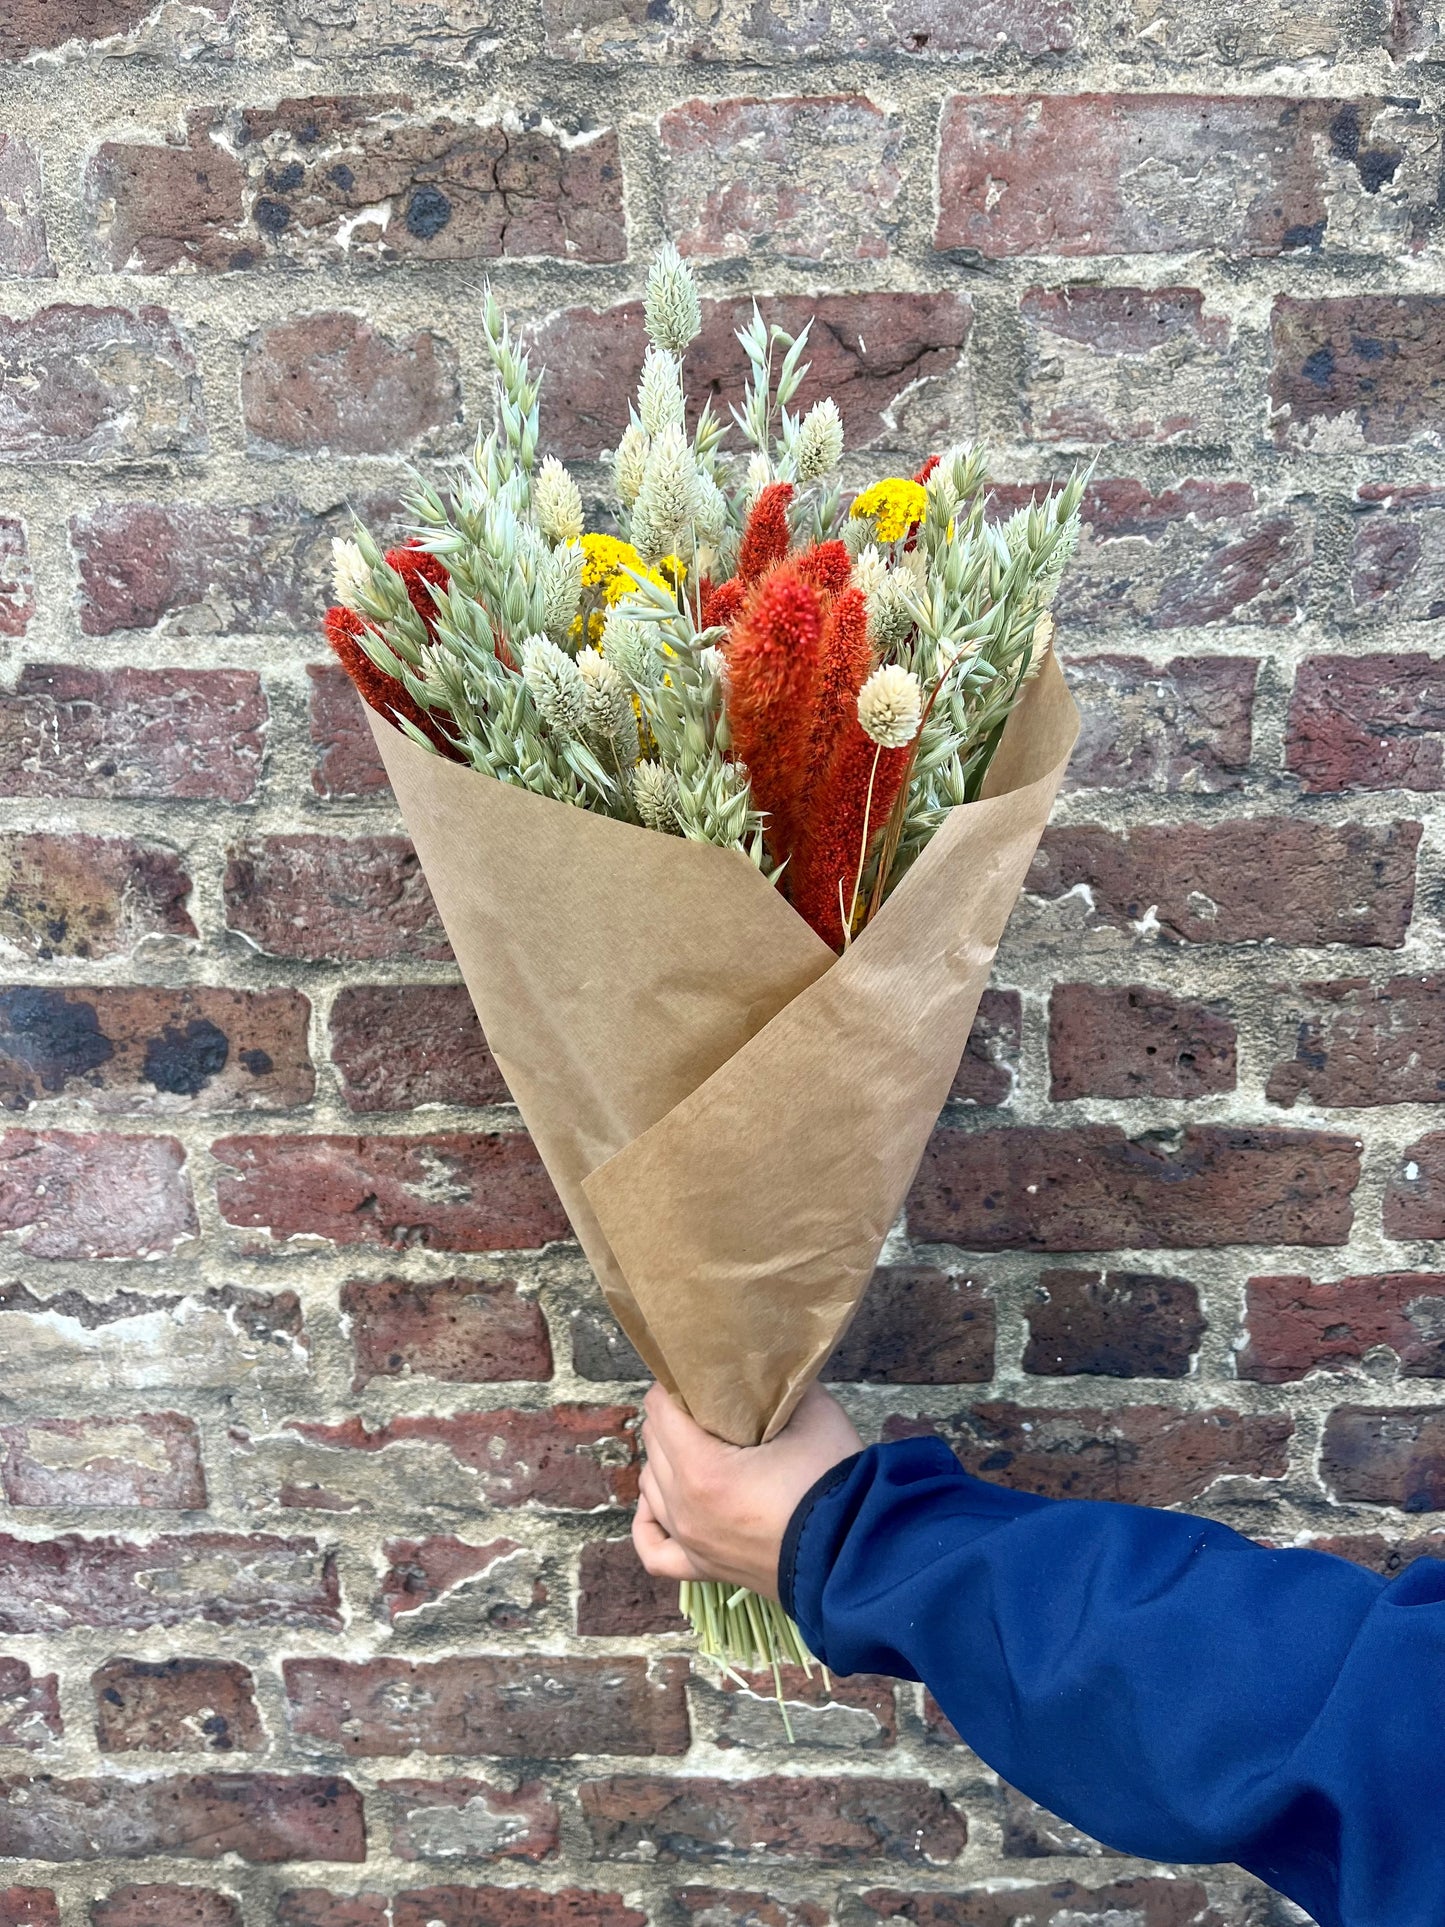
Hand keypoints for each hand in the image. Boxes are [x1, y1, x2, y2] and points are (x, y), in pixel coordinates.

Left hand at [633, 1381, 861, 1600]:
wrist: (857, 1554)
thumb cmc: (834, 1482)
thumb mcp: (814, 1414)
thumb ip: (782, 1385)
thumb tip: (767, 1368)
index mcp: (703, 1469)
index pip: (661, 1410)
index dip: (676, 1386)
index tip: (699, 1377)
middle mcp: (684, 1507)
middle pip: (654, 1443)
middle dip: (673, 1417)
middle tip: (707, 1405)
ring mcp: (691, 1542)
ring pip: (650, 1487)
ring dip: (665, 1460)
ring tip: (697, 1445)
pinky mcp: (704, 1568)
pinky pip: (654, 1549)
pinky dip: (649, 1523)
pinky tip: (660, 1503)